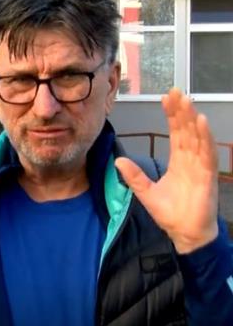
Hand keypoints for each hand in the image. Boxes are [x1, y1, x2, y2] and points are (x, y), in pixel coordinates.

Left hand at [115, 88, 218, 253]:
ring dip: (192, 119)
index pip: (175, 133)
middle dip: (181, 111)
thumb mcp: (146, 193)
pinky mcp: (208, 176)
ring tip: (187, 101)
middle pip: (186, 131)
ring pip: (197, 137)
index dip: (172, 116)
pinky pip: (207, 153)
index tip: (166, 99)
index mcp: (178, 161)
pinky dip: (205, 137)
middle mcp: (191, 160)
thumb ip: (134, 177)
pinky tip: (201, 122)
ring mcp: (201, 167)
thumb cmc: (170, 213)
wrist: (185, 233)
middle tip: (175, 92)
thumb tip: (118, 162)